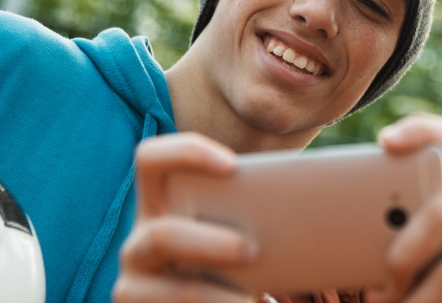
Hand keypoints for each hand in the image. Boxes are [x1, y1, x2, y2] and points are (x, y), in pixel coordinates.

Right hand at [113, 132, 258, 302]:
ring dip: (221, 297)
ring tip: (251, 299)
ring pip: (179, 292)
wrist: (209, 300)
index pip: (150, 159)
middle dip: (212, 245)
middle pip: (162, 236)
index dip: (185, 154)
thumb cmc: (228, 257)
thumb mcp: (228, 230)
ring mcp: (135, 283)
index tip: (233, 166)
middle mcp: (139, 241)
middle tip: (253, 251)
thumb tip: (306, 199)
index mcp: (157, 204)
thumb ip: (245, 211)